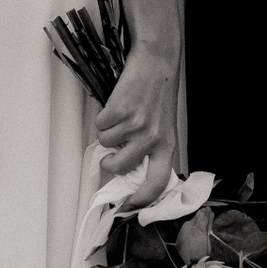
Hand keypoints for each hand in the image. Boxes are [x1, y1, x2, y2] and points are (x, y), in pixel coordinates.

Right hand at [95, 49, 178, 209]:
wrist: (157, 61)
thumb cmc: (159, 93)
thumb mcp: (163, 125)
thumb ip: (151, 148)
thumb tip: (128, 170)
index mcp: (167, 144)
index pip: (157, 182)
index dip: (141, 199)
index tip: (128, 206)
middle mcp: (152, 137)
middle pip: (120, 167)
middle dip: (109, 161)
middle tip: (112, 151)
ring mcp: (136, 124)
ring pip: (106, 143)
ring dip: (108, 132)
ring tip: (122, 116)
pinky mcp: (121, 110)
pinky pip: (100, 125)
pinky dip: (103, 116)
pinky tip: (117, 104)